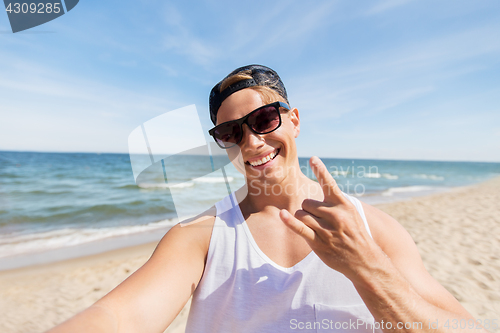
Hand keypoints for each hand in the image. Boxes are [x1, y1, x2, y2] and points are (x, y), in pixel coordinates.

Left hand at [279, 156, 383, 280]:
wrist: (364, 260)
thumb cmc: (354, 234)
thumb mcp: (350, 213)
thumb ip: (334, 202)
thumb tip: (314, 194)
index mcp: (344, 204)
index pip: (329, 184)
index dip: (320, 170)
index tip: (313, 158)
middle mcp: (335, 215)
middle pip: (307, 202)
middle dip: (309, 210)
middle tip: (320, 220)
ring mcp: (326, 229)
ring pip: (301, 214)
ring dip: (303, 219)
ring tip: (316, 228)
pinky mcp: (318, 242)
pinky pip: (300, 228)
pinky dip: (289, 221)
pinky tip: (282, 214)